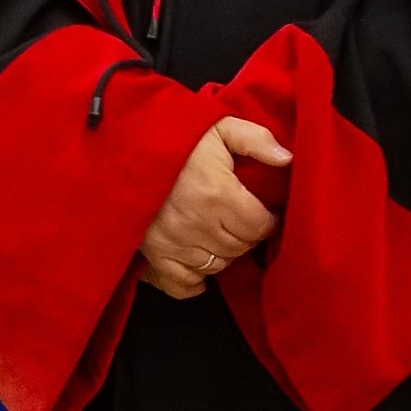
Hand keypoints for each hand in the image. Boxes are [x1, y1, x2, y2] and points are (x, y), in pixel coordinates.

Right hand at [136, 116, 290, 299]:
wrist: (123, 146)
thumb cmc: (175, 137)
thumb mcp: (218, 127)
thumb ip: (255, 140)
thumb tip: (287, 159)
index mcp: (218, 194)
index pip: (258, 226)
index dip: (267, 220)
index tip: (264, 212)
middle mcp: (198, 225)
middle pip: (239, 247)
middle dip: (247, 236)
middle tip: (242, 221)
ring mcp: (173, 243)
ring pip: (217, 265)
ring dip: (224, 254)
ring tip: (220, 235)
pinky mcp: (153, 254)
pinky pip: (182, 283)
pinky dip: (195, 280)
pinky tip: (200, 264)